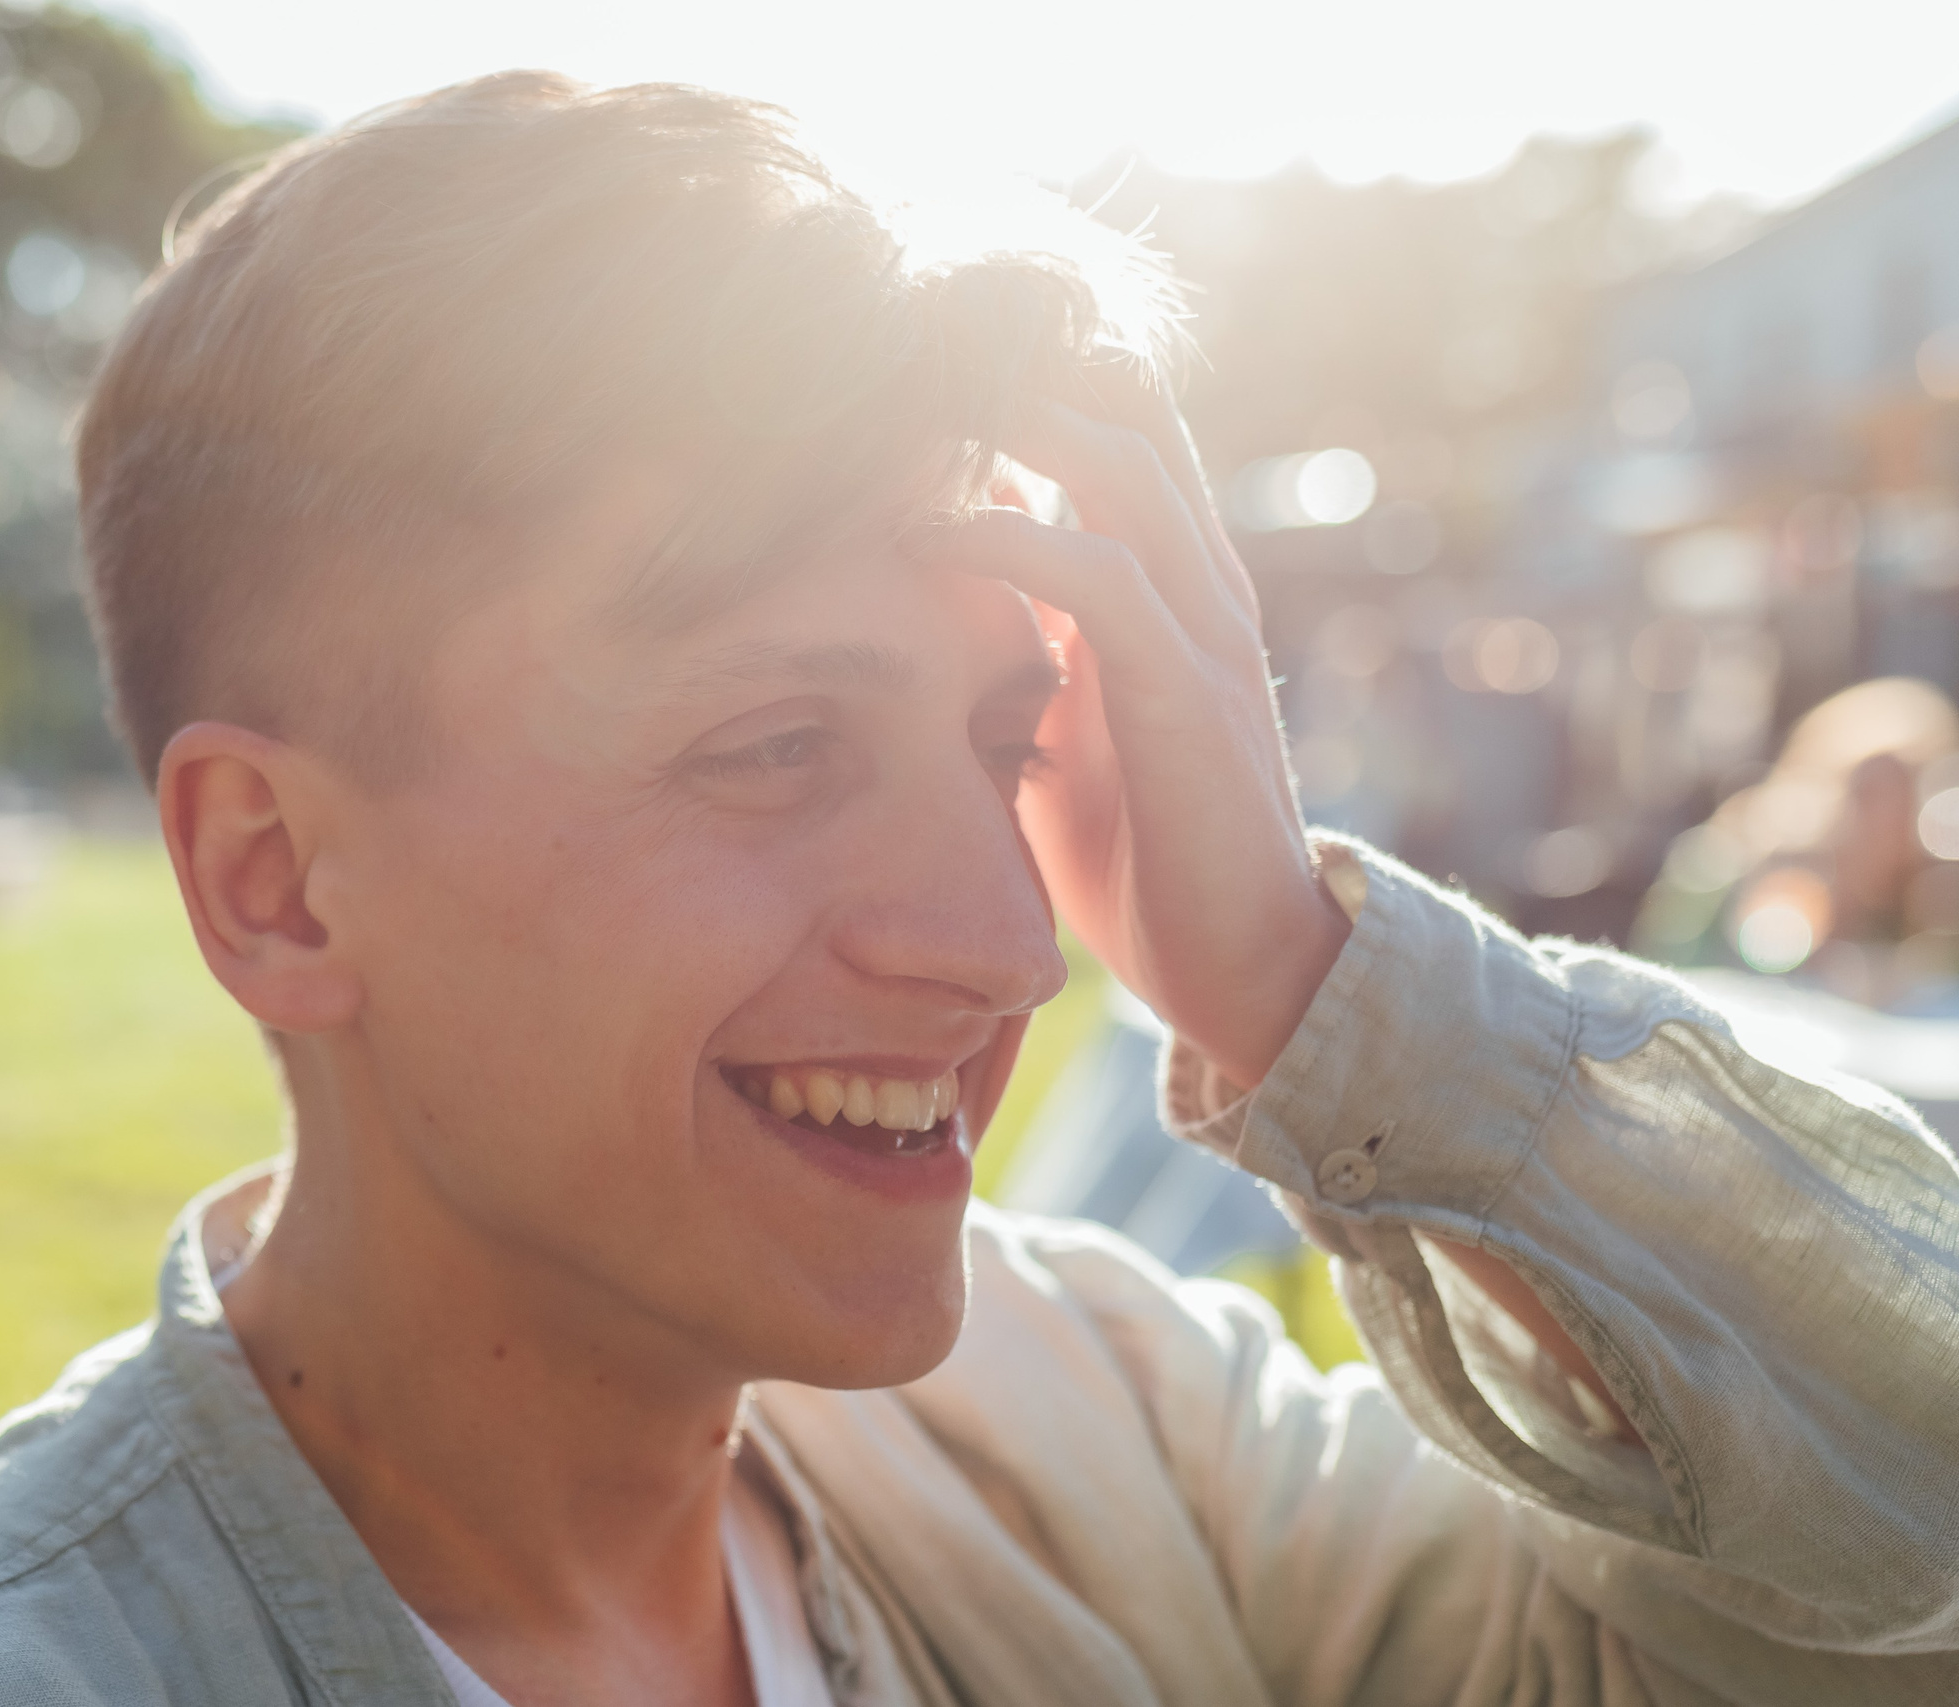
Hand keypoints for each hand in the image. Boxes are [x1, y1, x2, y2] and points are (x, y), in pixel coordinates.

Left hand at [922, 360, 1348, 1088]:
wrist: (1248, 970)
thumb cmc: (1143, 855)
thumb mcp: (1063, 727)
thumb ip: (1024, 646)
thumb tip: (942, 576)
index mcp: (1178, 587)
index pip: (1119, 433)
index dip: (1034, 377)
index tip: (924, 349)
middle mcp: (1205, 587)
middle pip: (1127, 414)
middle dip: (1025, 360)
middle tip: (914, 329)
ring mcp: (1207, 634)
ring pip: (1124, 469)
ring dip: (1019, 416)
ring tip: (918, 382)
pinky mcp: (1188, 695)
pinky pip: (1104, 580)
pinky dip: (1014, 540)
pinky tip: (931, 532)